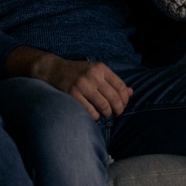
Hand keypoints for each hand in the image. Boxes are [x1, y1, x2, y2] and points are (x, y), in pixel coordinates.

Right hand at [8, 48, 132, 118]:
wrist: (54, 69)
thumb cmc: (78, 72)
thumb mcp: (96, 71)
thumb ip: (113, 81)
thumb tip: (131, 92)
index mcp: (101, 68)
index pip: (121, 86)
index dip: (125, 99)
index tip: (123, 104)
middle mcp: (93, 76)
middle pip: (114, 98)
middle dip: (119, 109)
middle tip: (117, 113)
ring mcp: (83, 85)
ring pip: (104, 106)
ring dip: (107, 113)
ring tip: (105, 114)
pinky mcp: (73, 95)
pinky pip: (90, 112)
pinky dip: (95, 116)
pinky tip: (93, 114)